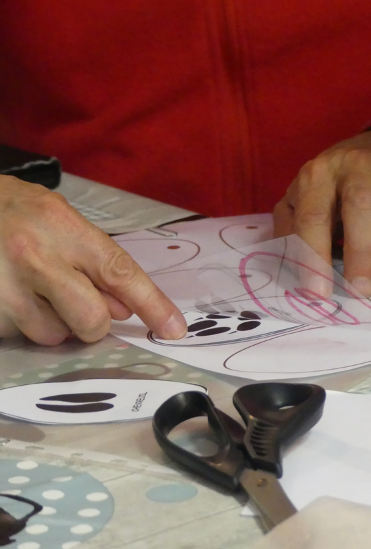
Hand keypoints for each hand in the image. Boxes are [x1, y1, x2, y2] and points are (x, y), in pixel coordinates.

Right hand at [0, 176, 186, 344]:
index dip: (153, 304)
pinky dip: (21, 324)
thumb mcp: (57, 218)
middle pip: (91, 320)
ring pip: (54, 336)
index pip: (120, 272)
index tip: (175, 329)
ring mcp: (2, 287)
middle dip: (92, 323)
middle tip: (77, 304)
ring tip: (30, 291)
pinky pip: (19, 337)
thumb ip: (94, 260)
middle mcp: (33, 256)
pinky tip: (9, 295)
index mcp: (62, 228)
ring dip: (52, 324)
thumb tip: (123, 308)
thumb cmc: (10, 212)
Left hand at [273, 124, 370, 295]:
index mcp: (324, 171)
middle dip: (361, 250)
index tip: (318, 294)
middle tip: (360, 291)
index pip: (314, 214)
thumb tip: (290, 267)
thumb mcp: (306, 195)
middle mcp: (364, 165)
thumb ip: (291, 226)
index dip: (314, 255)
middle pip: (363, 202)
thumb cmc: (341, 183)